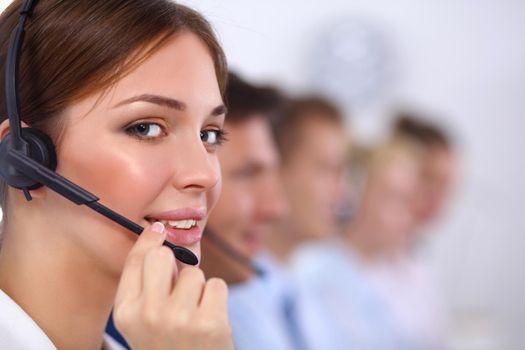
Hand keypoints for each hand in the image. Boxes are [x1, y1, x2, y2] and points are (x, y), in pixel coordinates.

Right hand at [113, 222, 233, 349]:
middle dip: (174, 264)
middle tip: (179, 288)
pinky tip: (210, 319)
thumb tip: (160, 238)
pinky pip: (216, 284)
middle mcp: (148, 314)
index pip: (135, 261)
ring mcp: (179, 319)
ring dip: (198, 289)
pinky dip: (216, 298)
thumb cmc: (167, 345)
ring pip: (194, 273)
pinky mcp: (209, 323)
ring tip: (194, 314)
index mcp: (125, 313)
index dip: (148, 240)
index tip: (158, 228)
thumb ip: (145, 286)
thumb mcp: (142, 322)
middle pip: (163, 256)